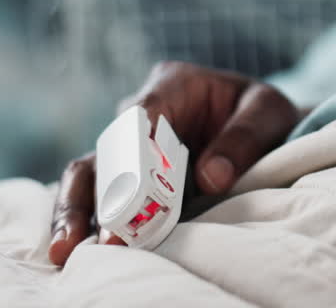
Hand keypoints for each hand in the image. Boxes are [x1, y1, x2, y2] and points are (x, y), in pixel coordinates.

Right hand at [48, 62, 300, 265]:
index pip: (142, 116)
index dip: (132, 155)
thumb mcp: (268, 113)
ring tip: (68, 251)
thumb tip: (209, 178)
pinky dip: (94, 223)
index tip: (130, 191)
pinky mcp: (133, 178)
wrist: (268, 125)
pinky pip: (105, 199)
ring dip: (79, 214)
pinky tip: (80, 251)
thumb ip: (242, 140)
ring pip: (91, 177)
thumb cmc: (264, 113)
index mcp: (174, 84)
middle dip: (97, 196)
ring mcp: (132, 147)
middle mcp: (142, 114)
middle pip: (106, 151)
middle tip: (100, 237)